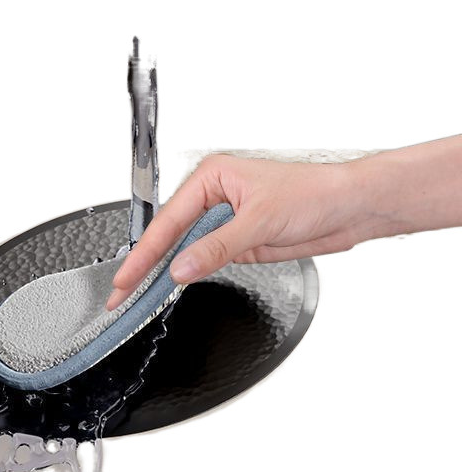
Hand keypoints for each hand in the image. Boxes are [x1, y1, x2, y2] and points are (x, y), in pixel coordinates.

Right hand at [106, 153, 363, 309]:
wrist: (350, 208)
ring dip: (163, 273)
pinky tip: (170, 286)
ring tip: (136, 294)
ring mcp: (223, 221)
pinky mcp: (235, 242)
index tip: (127, 278)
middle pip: (169, 236)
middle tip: (121, 293)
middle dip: (145, 266)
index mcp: (211, 177)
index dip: (146, 254)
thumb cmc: (314, 194)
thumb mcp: (259, 220)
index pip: (169, 221)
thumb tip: (181, 269)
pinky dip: (188, 275)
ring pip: (183, 251)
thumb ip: (216, 248)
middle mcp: (213, 197)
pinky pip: (204, 261)